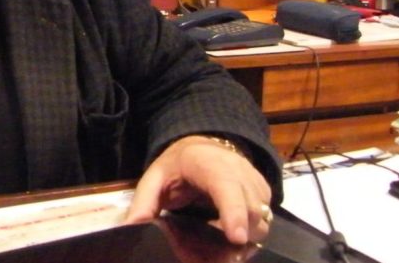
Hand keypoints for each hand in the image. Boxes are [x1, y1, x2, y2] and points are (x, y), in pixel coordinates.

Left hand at [124, 135, 272, 244]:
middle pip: (251, 209)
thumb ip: (144, 202)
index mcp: (209, 164)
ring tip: (223, 245)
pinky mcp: (264, 192)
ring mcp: (255, 181)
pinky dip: (251, 232)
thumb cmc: (177, 165)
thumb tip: (133, 226)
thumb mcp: (154, 178)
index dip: (234, 213)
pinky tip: (230, 235)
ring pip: (262, 218)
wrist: (203, 147)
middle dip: (240, 235)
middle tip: (223, 256)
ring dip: (246, 237)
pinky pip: (265, 219)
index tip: (235, 238)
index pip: (227, 188)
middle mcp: (239, 170)